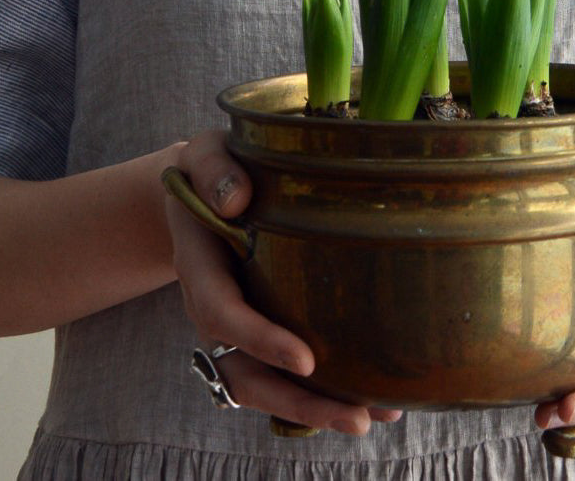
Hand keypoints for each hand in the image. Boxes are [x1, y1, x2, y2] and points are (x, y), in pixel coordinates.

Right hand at [165, 130, 402, 434]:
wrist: (199, 190)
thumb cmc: (209, 170)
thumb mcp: (205, 155)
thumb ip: (214, 171)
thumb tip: (238, 199)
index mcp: (201, 269)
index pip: (224, 314)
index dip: (261, 341)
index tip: (305, 360)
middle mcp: (217, 310)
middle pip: (247, 374)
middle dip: (299, 402)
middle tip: (359, 418)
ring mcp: (240, 326)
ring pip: (267, 385)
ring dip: (317, 408)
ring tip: (375, 417)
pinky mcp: (264, 327)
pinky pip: (284, 372)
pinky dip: (323, 389)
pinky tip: (374, 397)